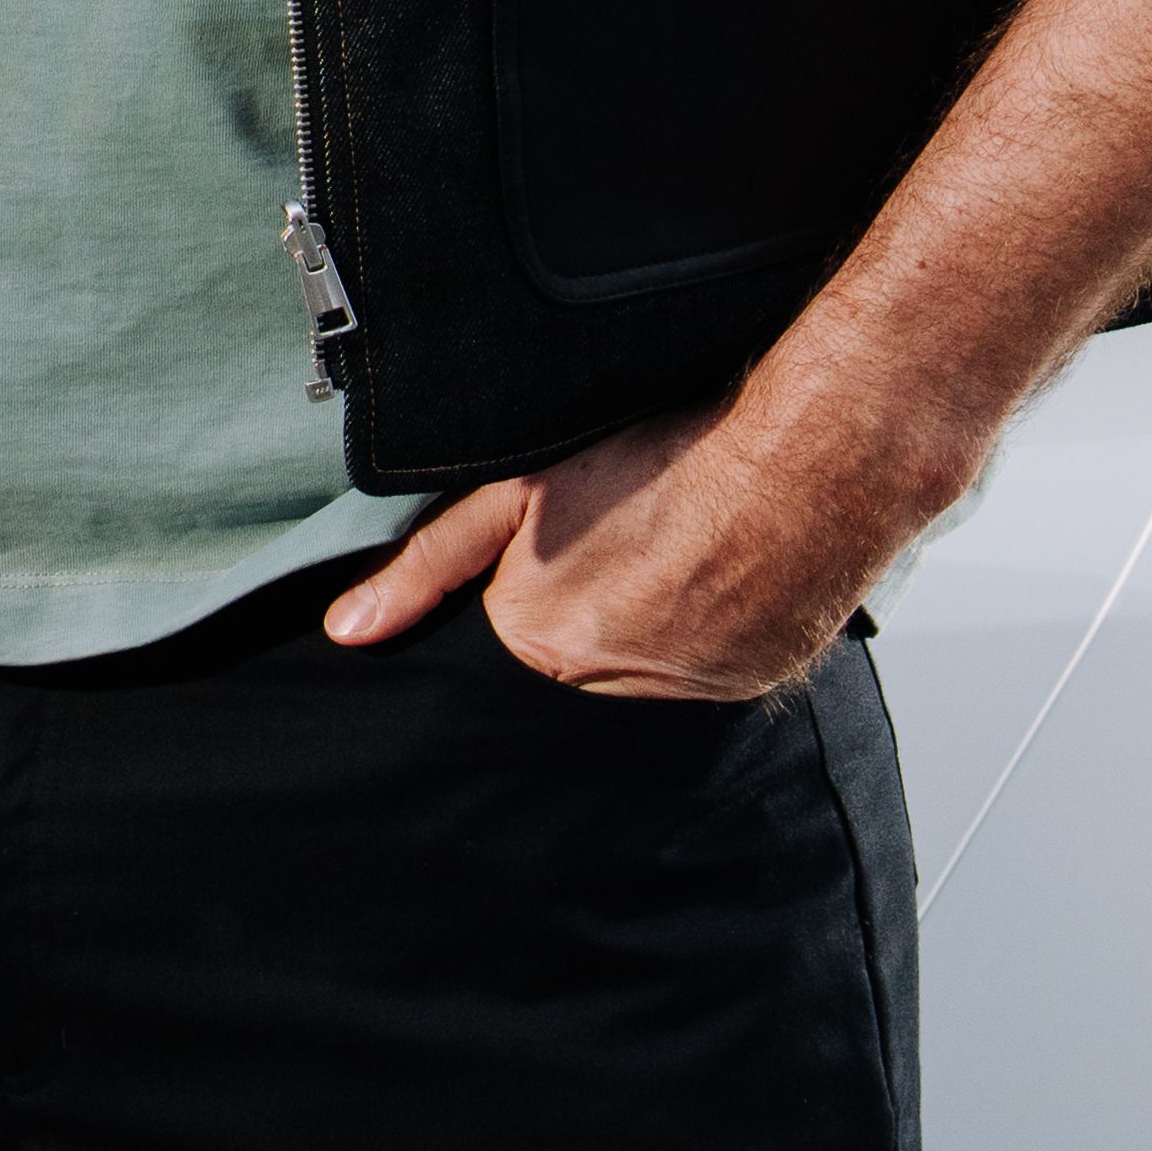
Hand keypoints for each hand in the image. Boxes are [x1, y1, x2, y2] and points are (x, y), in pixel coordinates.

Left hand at [321, 374, 977, 702]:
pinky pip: (713, 664)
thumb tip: (346, 633)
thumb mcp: (517, 491)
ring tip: (689, 542)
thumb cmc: (663, 458)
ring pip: (648, 654)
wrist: (806, 463)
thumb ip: (426, 565)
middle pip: (579, 644)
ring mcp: (687, 691)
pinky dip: (718, 625)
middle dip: (599, 593)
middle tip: (642, 529)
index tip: (584, 525)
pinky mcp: (752, 686)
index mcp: (538, 641)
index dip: (545, 562)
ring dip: (660, 613)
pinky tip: (731, 567)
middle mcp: (606, 686)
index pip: (517, 618)